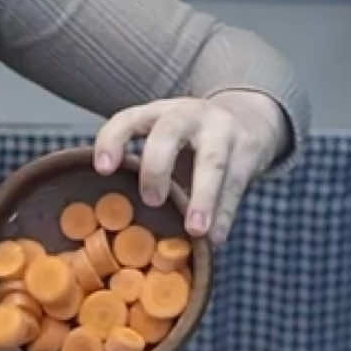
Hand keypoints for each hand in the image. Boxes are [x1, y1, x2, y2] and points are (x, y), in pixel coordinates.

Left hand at [92, 90, 287, 247]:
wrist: (249, 118)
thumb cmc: (191, 141)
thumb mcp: (166, 140)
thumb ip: (145, 166)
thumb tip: (117, 220)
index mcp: (158, 113)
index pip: (128, 118)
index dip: (112, 140)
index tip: (102, 169)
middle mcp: (188, 115)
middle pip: (168, 133)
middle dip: (157, 167)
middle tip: (151, 201)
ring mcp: (221, 130)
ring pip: (212, 161)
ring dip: (203, 197)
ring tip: (195, 230)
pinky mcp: (248, 149)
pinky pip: (236, 184)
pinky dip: (225, 213)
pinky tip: (216, 238)